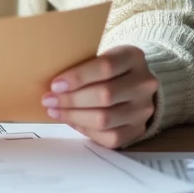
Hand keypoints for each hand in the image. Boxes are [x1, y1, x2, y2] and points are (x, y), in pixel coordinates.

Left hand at [40, 45, 158, 148]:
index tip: (55, 84)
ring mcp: (143, 109)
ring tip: (55, 111)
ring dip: (74, 116)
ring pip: (105, 119)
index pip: (106, 67)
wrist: (135, 84)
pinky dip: (86, 130)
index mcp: (133, 57)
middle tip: (49, 100)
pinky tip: (72, 121)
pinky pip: (109, 137)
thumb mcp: (100, 56)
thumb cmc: (107, 69)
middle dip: (71, 100)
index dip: (78, 77)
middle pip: (105, 95)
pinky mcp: (138, 130)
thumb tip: (51, 83)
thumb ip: (82, 64)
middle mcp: (144, 83)